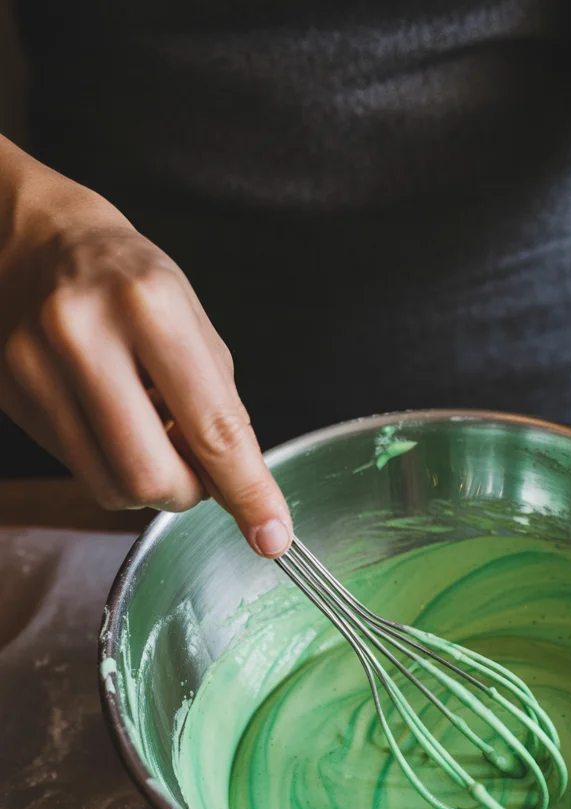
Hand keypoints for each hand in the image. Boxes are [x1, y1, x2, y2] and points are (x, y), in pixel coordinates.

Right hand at [0, 170, 291, 556]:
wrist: (36, 238)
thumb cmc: (129, 280)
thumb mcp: (193, 322)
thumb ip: (221, 407)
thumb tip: (241, 489)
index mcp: (150, 306)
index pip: (212, 427)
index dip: (248, 492)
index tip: (272, 535)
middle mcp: (83, 333)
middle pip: (150, 475)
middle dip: (188, 494)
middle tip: (199, 473)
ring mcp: (34, 364)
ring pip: (109, 485)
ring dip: (149, 485)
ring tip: (154, 437)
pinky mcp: (9, 393)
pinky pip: (77, 468)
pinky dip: (112, 465)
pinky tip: (115, 424)